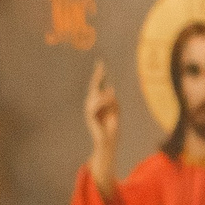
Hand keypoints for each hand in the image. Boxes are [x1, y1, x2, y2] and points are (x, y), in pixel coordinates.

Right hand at [84, 61, 119, 189]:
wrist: (108, 141)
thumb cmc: (112, 127)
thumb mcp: (115, 110)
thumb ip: (112, 100)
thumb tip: (110, 89)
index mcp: (97, 102)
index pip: (97, 86)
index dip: (99, 75)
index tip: (101, 63)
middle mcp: (91, 104)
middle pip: (94, 87)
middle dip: (98, 76)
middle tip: (102, 65)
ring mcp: (89, 109)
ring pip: (96, 95)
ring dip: (107, 96)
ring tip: (113, 98)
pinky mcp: (90, 115)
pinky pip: (95, 104)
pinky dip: (104, 101)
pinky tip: (110, 98)